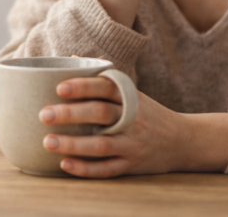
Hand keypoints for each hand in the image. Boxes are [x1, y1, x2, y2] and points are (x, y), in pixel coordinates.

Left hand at [39, 76, 227, 177]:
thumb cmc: (147, 113)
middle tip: (44, 114)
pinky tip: (65, 164)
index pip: (106, 87)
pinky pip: (107, 168)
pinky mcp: (132, 166)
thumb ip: (105, 78)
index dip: (83, 86)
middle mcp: (132, 119)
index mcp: (130, 97)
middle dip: (71, 114)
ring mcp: (132, 144)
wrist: (183, 140)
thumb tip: (76, 57)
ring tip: (48, 142)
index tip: (59, 87)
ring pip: (102, 144)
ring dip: (73, 144)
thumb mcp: (133, 92)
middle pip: (101, 114)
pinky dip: (86, 168)